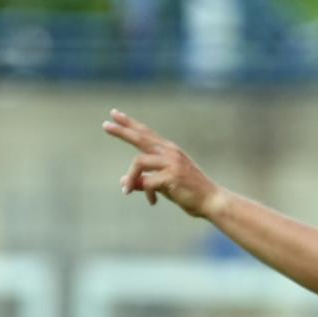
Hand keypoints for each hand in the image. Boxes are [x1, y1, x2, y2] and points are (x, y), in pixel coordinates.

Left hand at [103, 109, 224, 217]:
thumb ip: (145, 181)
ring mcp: (171, 163)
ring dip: (130, 177)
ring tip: (126, 191)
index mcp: (169, 151)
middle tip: (105, 125)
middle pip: (140, 137)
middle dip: (122, 131)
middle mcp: (169, 152)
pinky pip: (147, 182)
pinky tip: (153, 201)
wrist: (212, 201)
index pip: (145, 133)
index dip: (130, 123)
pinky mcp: (172, 176)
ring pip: (139, 162)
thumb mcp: (163, 185)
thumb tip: (125, 182)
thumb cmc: (189, 193)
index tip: (115, 114)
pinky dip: (146, 192)